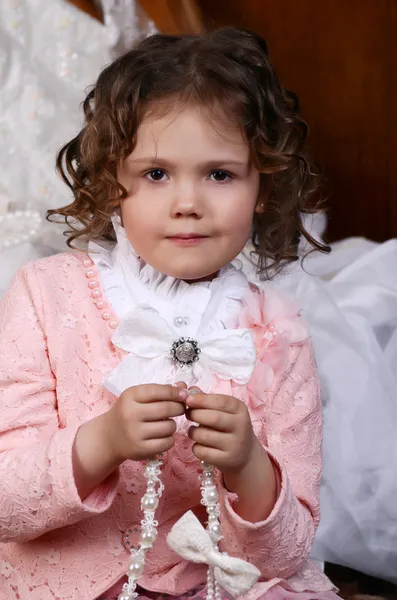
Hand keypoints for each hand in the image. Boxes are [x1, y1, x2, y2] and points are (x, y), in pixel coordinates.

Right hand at [73, 383, 186, 500]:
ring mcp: (135, 433)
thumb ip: (161, 390)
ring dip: (172, 424)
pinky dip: (169, 438)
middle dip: (179, 408)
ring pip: (170, 426)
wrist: (109, 437)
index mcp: (130, 396)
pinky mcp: (140, 450)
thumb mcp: (139, 397)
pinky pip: (168, 442)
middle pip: (167, 408)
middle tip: (179, 409)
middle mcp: (130, 414)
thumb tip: (184, 388)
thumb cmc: (129, 412)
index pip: (158, 391)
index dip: (175, 392)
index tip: (184, 394)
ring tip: (165, 424)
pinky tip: (162, 436)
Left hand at [186, 388, 277, 521]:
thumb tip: (190, 389)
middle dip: (195, 414)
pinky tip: (199, 444)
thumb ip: (207, 399)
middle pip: (213, 418)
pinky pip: (203, 452)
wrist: (244, 455)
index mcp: (240, 409)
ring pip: (205, 436)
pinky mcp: (227, 460)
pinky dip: (196, 447)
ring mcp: (235, 444)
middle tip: (188, 414)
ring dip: (193, 432)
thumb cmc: (229, 427)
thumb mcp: (224, 411)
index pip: (221, 401)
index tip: (188, 399)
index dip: (202, 399)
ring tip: (193, 430)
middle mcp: (241, 426)